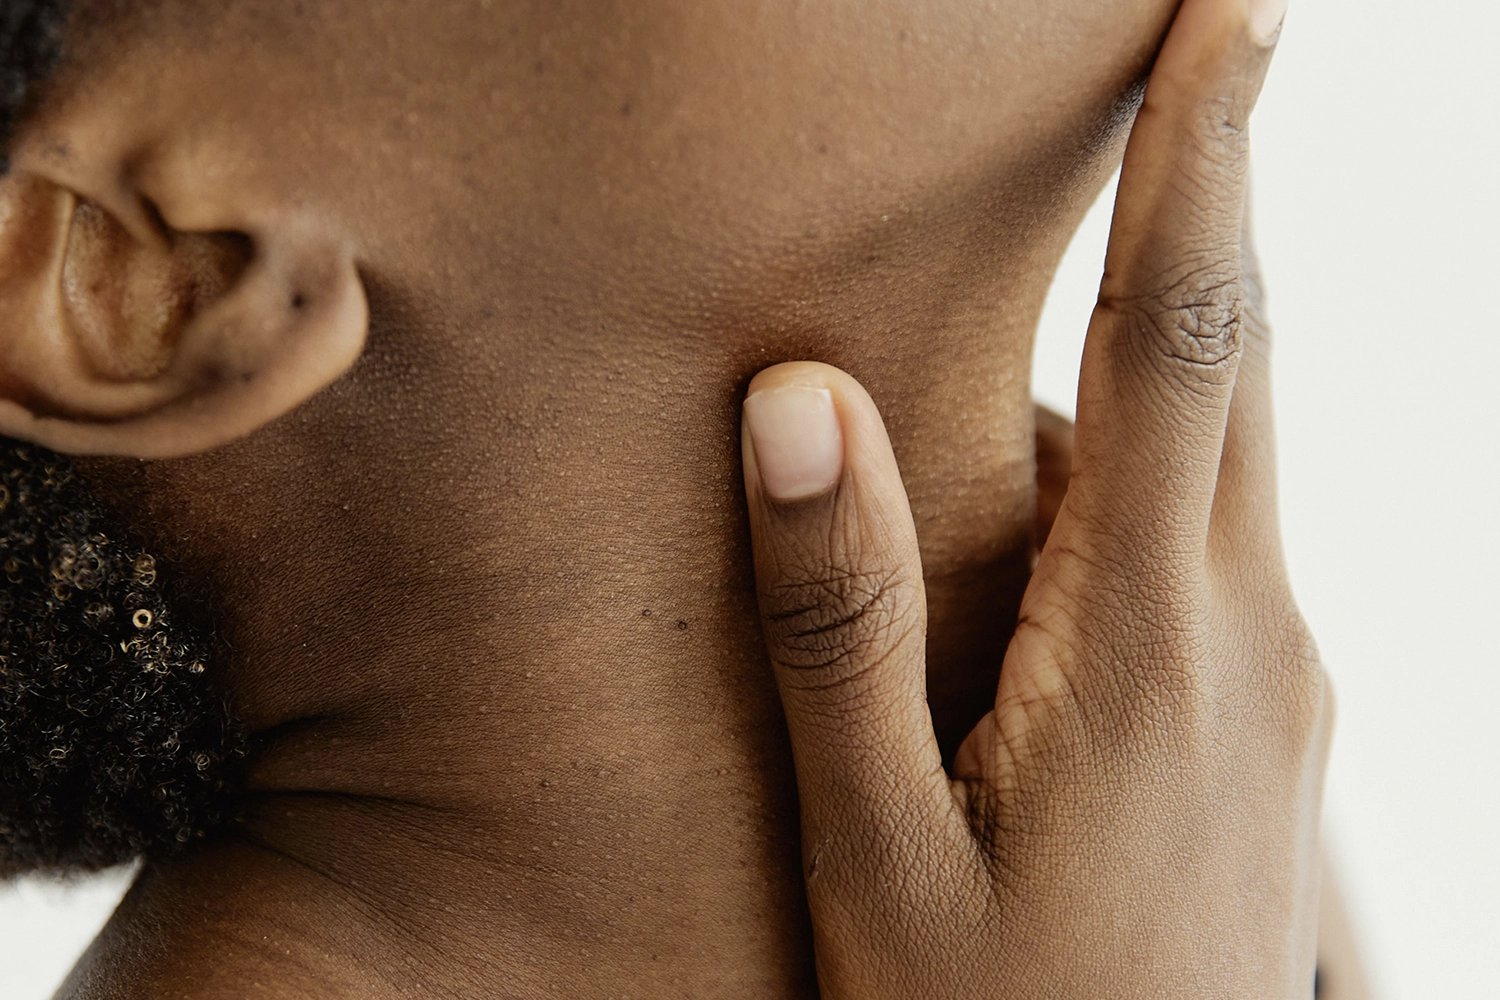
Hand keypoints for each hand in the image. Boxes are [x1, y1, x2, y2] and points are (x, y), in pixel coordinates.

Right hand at [737, 0, 1329, 995]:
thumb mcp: (876, 845)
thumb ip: (839, 620)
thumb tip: (799, 402)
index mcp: (1152, 642)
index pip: (1194, 338)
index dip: (1206, 158)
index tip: (1233, 15)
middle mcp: (1251, 632)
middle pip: (1229, 365)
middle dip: (1198, 205)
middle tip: (1159, 76)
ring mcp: (1279, 677)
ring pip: (1209, 460)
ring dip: (1125, 377)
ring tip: (993, 396)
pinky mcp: (1268, 716)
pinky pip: (1201, 546)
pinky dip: (1123, 492)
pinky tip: (1023, 553)